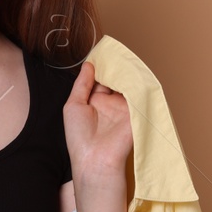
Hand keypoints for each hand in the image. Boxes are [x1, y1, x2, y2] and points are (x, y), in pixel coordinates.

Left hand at [63, 60, 134, 178]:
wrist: (95, 159)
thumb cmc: (79, 137)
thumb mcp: (73, 105)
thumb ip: (82, 84)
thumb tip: (89, 65)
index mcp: (95, 102)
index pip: (100, 79)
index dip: (101, 66)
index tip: (102, 52)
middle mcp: (111, 103)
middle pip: (115, 79)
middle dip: (115, 66)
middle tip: (114, 51)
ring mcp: (124, 107)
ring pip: (127, 83)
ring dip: (125, 71)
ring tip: (122, 57)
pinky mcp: (136, 111)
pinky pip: (138, 92)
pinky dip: (135, 81)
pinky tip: (130, 69)